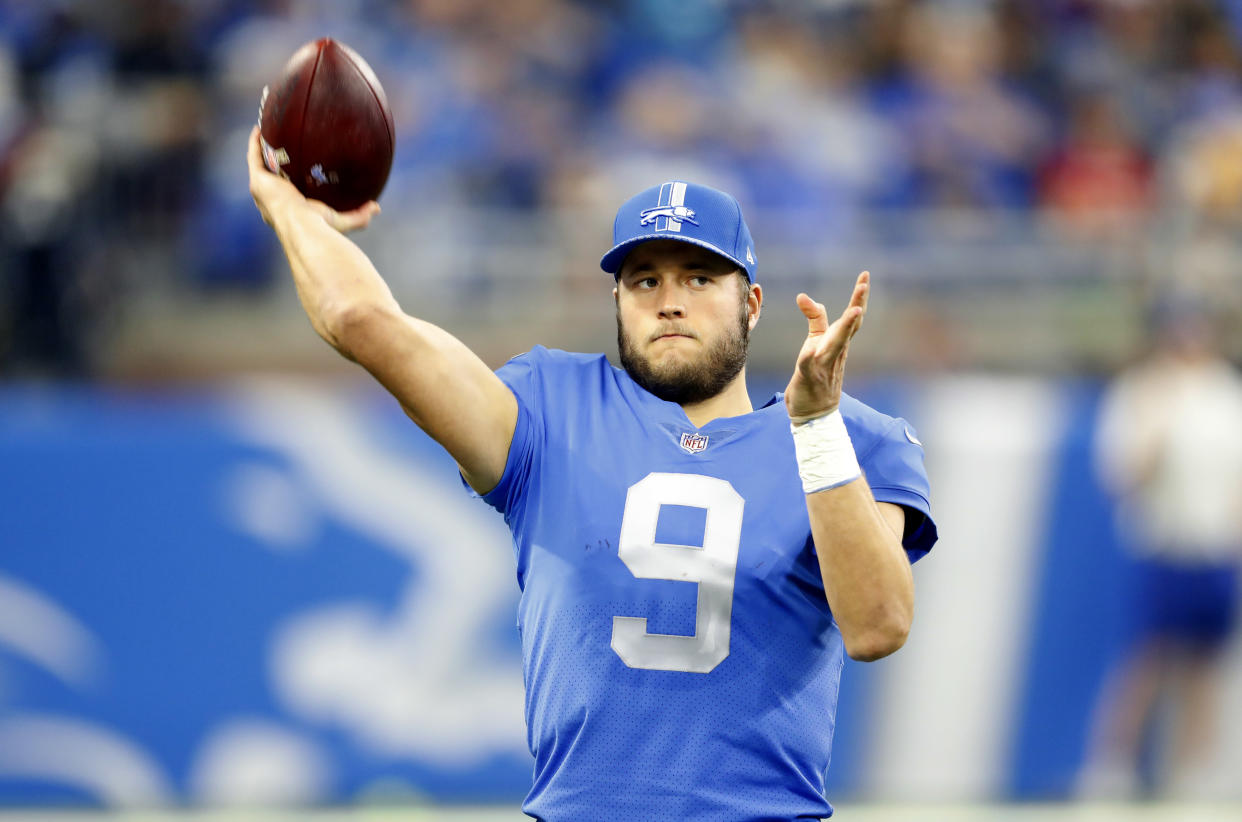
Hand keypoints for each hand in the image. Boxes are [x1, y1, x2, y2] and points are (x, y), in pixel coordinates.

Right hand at [246, 125, 378, 232]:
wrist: (301, 226)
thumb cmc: (320, 228)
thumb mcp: (342, 220)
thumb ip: (359, 215)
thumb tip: (377, 207)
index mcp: (288, 211)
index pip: (288, 193)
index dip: (289, 181)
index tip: (297, 168)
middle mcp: (271, 201)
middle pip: (271, 178)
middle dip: (273, 164)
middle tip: (281, 148)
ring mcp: (262, 191)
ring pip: (260, 165)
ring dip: (262, 149)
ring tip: (268, 132)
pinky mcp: (257, 180)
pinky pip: (254, 156)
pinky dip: (256, 143)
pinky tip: (260, 128)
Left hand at [784, 271, 868, 420]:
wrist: (813, 413)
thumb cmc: (816, 374)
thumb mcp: (816, 343)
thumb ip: (815, 319)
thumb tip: (804, 296)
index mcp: (839, 343)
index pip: (852, 317)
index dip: (859, 296)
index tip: (865, 275)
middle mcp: (837, 351)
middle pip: (850, 325)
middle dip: (857, 304)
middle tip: (864, 284)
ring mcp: (825, 364)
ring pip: (837, 342)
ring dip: (846, 327)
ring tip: (854, 312)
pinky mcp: (810, 376)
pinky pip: (811, 362)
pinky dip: (813, 355)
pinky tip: (811, 351)